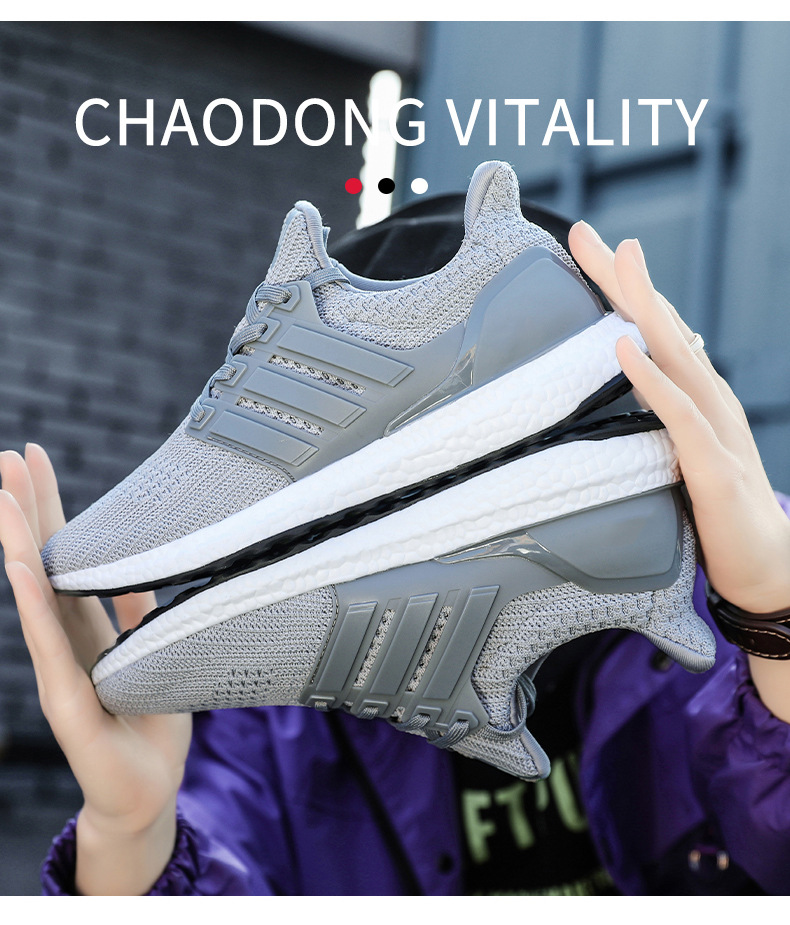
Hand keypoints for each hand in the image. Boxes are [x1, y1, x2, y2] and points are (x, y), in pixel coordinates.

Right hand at [0, 445, 191, 893]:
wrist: (147, 794)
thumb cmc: (149, 724)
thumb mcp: (154, 652)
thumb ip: (139, 612)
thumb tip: (142, 563)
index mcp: (88, 626)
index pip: (65, 555)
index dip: (50, 507)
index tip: (35, 458)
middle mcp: (67, 641)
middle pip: (43, 563)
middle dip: (25, 509)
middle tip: (6, 455)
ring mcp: (60, 669)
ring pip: (35, 595)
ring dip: (17, 542)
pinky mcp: (67, 702)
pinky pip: (49, 645)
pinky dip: (32, 602)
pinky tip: (18, 564)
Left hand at [568, 222, 789, 618]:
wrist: (766, 567)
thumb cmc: (714, 510)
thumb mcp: (674, 455)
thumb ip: (649, 421)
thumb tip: (609, 395)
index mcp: (693, 394)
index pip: (653, 330)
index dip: (622, 289)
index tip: (584, 247)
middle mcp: (707, 397)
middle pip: (662, 326)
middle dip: (625, 278)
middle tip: (586, 231)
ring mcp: (715, 427)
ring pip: (675, 354)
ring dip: (643, 307)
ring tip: (616, 261)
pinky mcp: (713, 465)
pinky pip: (679, 414)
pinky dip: (652, 378)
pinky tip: (625, 349)